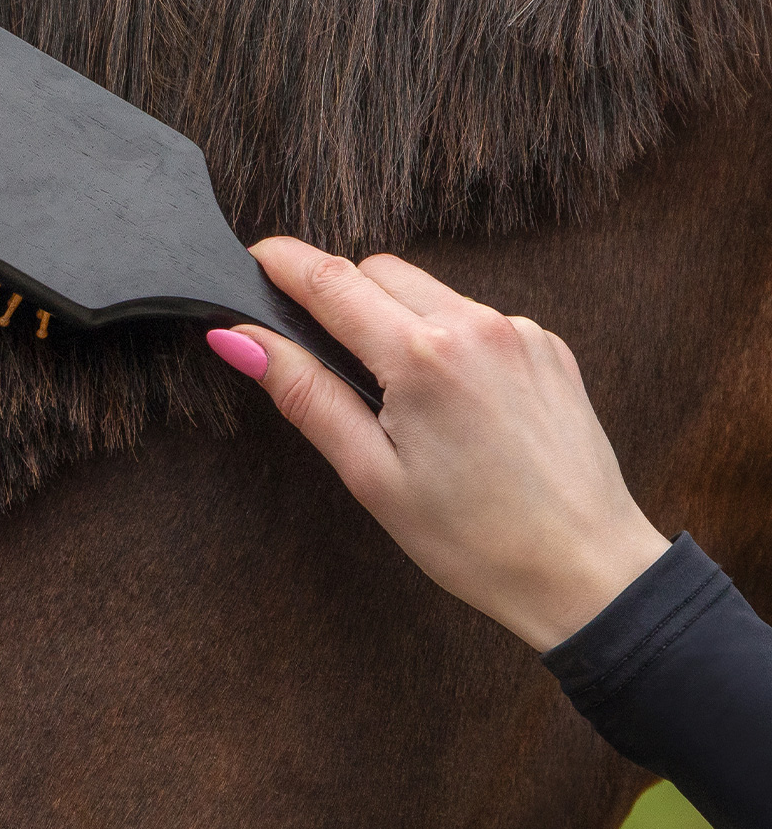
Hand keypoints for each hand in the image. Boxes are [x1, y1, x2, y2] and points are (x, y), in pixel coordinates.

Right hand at [207, 237, 669, 650]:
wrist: (586, 571)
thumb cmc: (476, 539)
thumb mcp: (371, 474)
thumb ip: (305, 394)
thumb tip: (242, 341)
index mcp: (423, 357)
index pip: (331, 280)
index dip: (284, 262)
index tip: (256, 257)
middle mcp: (476, 325)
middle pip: (378, 271)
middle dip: (341, 298)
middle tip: (327, 359)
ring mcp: (519, 331)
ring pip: (428, 290)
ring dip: (395, 318)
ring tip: (398, 397)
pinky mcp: (547, 346)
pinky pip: (474, 316)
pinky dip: (446, 338)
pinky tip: (451, 401)